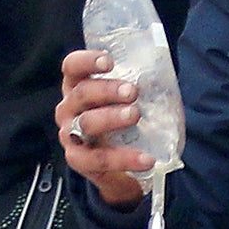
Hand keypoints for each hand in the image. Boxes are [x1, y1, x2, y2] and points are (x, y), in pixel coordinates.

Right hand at [56, 48, 153, 209]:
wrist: (122, 166)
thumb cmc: (123, 123)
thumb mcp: (126, 100)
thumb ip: (135, 87)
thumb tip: (160, 75)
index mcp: (77, 86)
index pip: (72, 67)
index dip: (87, 61)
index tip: (109, 62)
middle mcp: (68, 108)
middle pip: (82, 93)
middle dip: (107, 90)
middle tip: (132, 91)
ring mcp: (69, 135)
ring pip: (86, 123)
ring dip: (111, 117)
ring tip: (135, 115)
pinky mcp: (78, 160)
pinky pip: (99, 159)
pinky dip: (124, 158)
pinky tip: (146, 159)